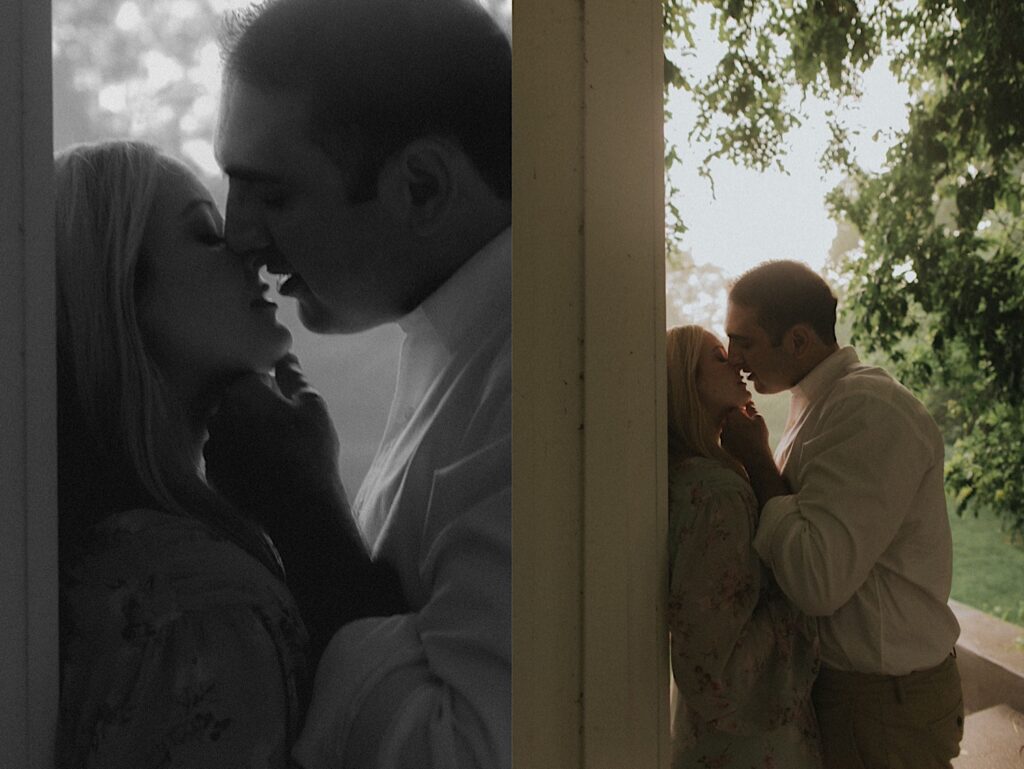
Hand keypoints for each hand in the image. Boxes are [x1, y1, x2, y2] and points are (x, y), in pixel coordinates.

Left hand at [204, 353, 341, 520]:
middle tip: (284, 429)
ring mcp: (213, 446)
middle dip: (255, 409)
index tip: (288, 406)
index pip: (252, 377)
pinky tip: (262, 468)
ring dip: (245, 433)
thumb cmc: (310, 450)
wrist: (299, 507)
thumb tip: (285, 355)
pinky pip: (225, 455)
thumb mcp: (312, 405)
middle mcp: (218, 415)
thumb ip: (293, 375)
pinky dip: (239, 457)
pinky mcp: (213, 473)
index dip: (273, 389)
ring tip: (274, 451)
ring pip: (229, 429)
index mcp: (241, 393)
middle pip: (236, 403)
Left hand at [721, 401, 771, 469]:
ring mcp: (722, 434)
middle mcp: (724, 423)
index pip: (735, 407)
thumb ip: (752, 408)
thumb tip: (748, 402)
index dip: (743, 408)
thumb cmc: (759, 437)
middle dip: (737, 418)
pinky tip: (741, 440)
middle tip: (747, 423)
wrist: (755, 458)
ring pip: (727, 426)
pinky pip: (726, 436)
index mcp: (733, 415)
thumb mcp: (759, 419)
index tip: (748, 413)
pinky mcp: (722, 444)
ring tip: (745, 433)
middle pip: (729, 416)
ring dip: (733, 427)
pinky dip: (732, 437)